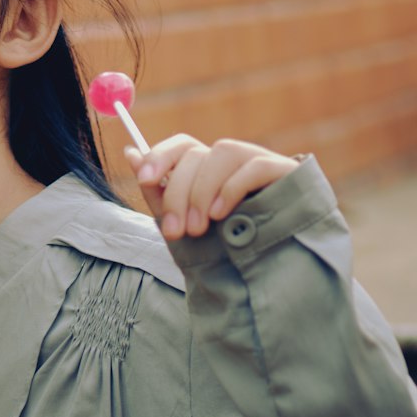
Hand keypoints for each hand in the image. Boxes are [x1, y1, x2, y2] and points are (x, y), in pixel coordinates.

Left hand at [124, 135, 300, 239]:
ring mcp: (259, 161)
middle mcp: (232, 160)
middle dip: (178, 191)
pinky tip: (221, 214)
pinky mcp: (286, 171)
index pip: (182, 145)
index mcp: (207, 169)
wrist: (278, 272)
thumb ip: (159, 191)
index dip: (159, 156)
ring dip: (202, 190)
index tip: (144, 180)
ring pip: (222, 151)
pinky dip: (231, 187)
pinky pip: (253, 165)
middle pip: (195, 153)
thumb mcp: (184, 222)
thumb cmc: (226, 247)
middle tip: (175, 231)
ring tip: (200, 227)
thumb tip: (130, 152)